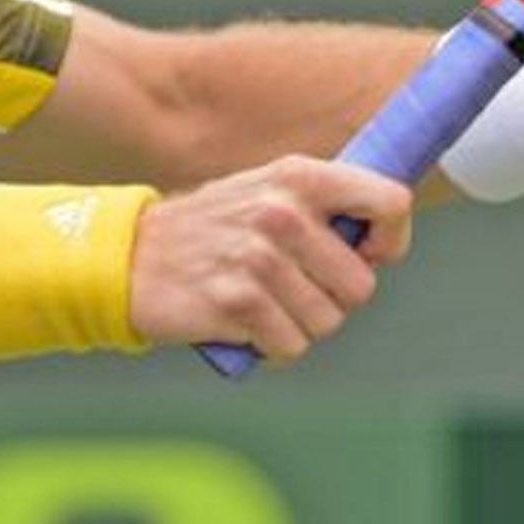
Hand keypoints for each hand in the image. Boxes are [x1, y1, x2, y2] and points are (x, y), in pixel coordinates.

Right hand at [128, 157, 412, 362]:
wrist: (132, 257)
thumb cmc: (214, 229)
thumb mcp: (267, 191)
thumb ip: (325, 207)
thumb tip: (384, 240)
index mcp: (299, 176)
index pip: (391, 202)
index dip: (391, 239)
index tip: (366, 253)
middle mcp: (283, 212)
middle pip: (361, 285)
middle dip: (334, 298)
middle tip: (295, 285)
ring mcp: (259, 258)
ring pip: (328, 322)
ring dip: (300, 324)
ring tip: (264, 301)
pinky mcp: (238, 303)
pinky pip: (291, 346)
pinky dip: (272, 345)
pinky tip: (244, 320)